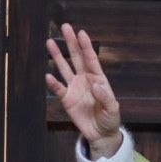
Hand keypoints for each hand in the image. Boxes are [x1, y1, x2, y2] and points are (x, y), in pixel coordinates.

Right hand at [46, 22, 123, 157]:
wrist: (101, 133)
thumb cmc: (110, 118)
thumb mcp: (112, 109)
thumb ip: (105, 97)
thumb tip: (95, 85)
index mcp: (98, 78)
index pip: (91, 59)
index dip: (86, 46)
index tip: (81, 33)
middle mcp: (85, 79)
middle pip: (76, 57)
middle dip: (71, 43)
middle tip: (65, 27)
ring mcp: (74, 88)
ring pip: (64, 68)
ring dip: (57, 56)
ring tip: (50, 42)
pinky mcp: (67, 99)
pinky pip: (58, 89)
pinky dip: (53, 83)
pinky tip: (48, 74)